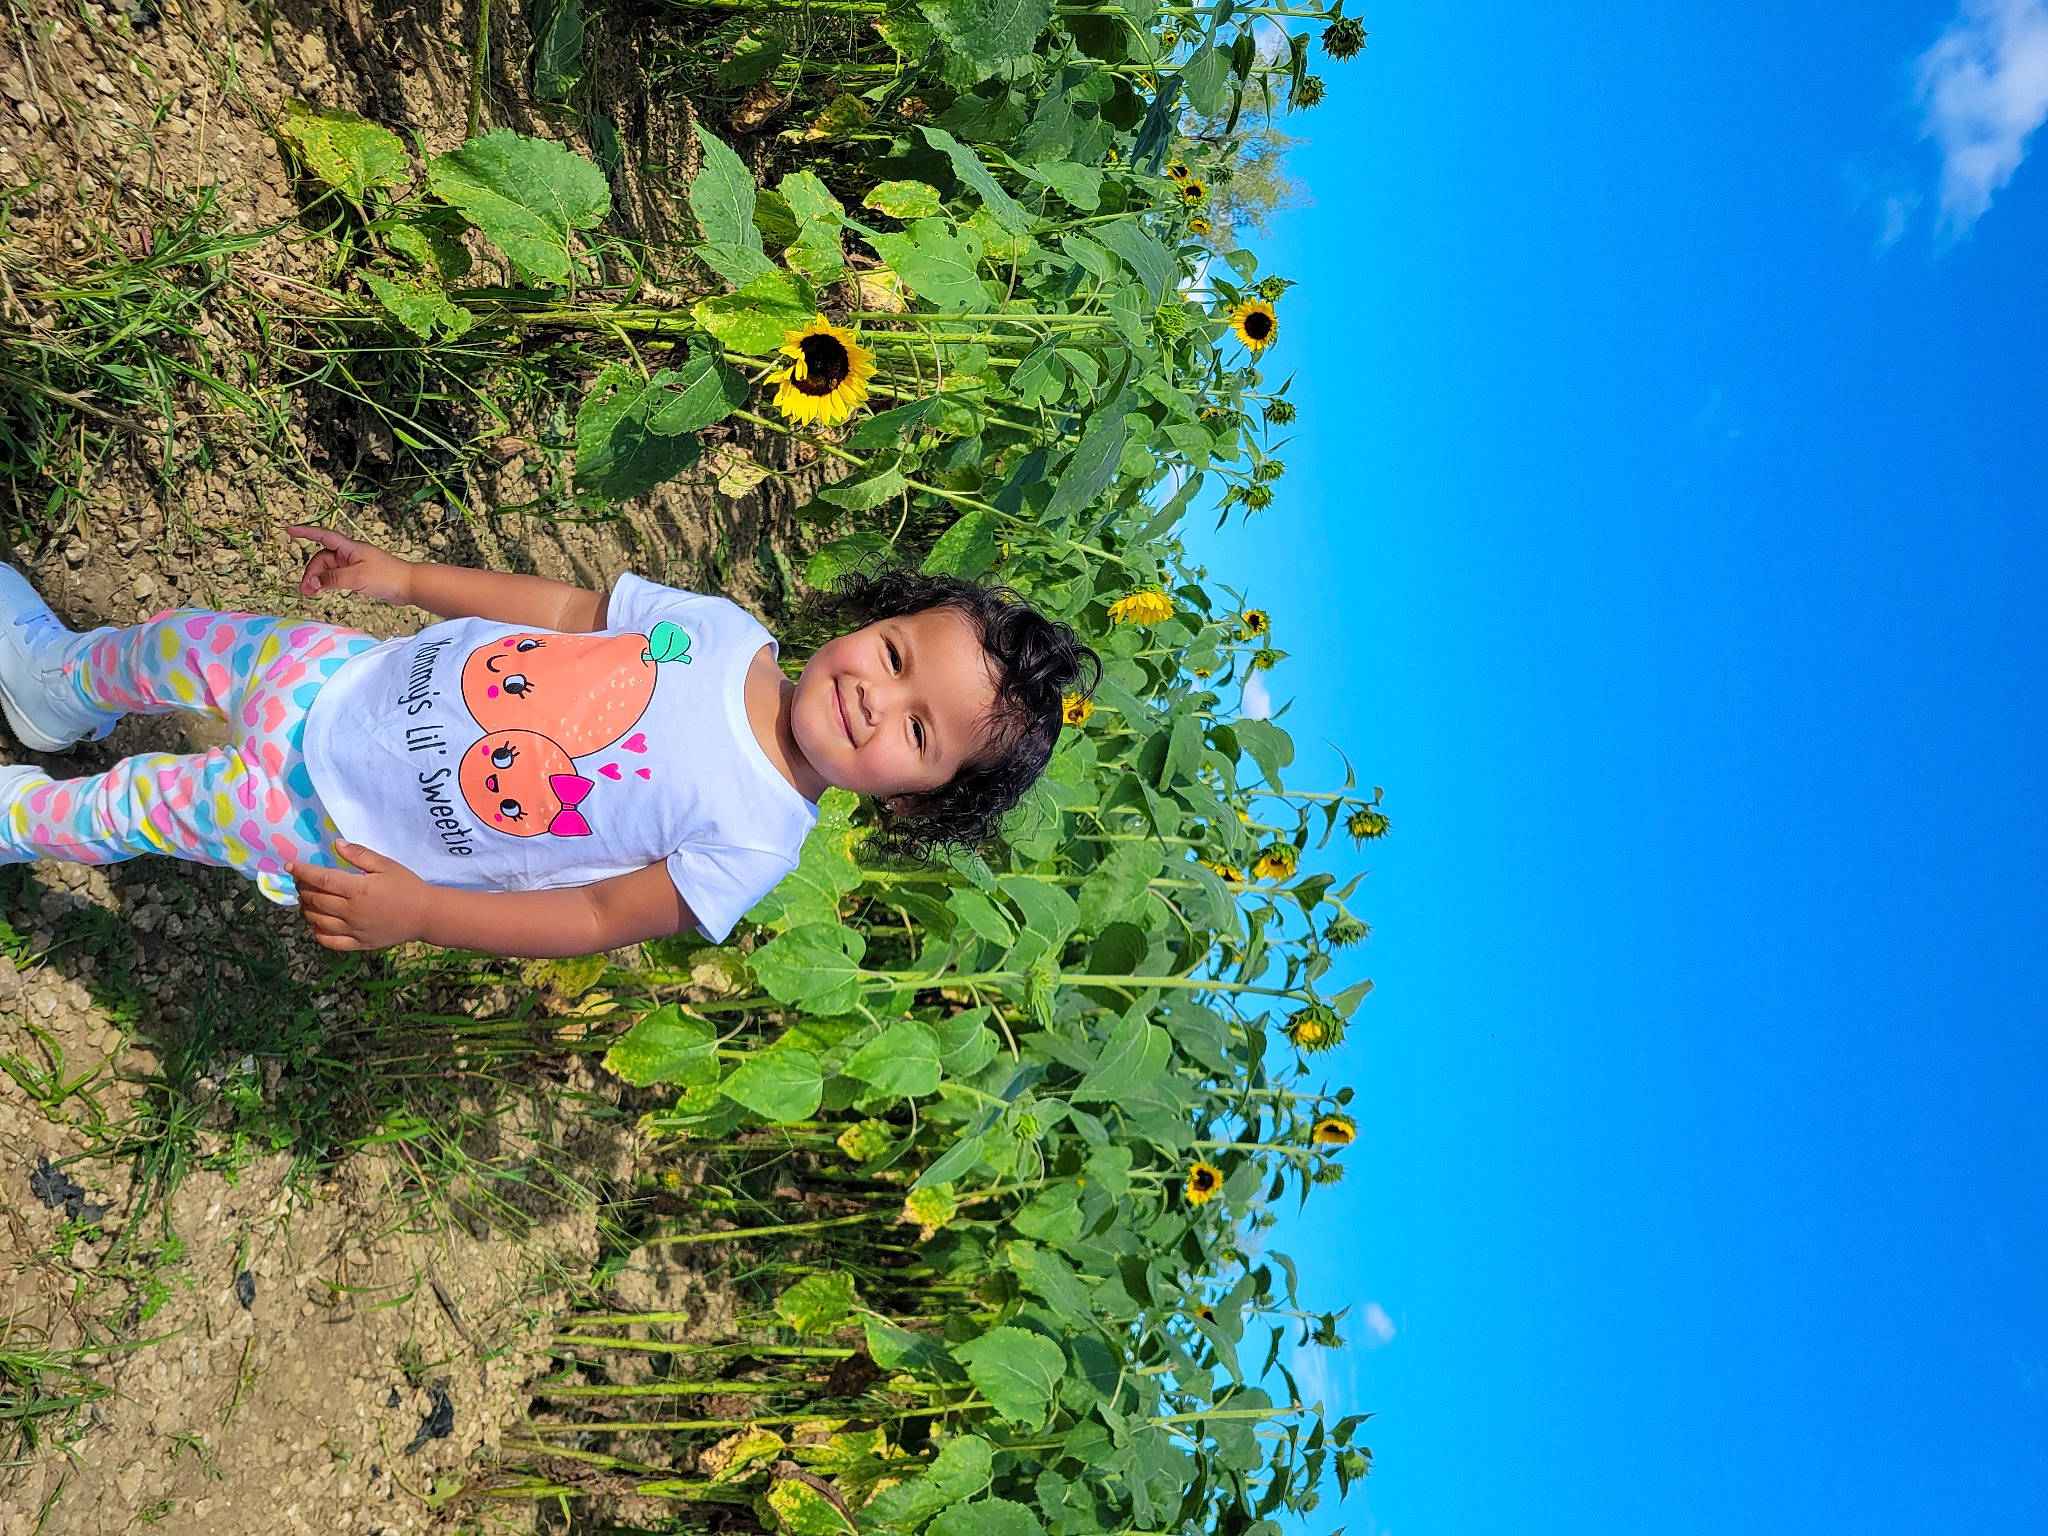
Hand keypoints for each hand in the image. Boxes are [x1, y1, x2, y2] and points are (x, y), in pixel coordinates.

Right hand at [289, 524, 416, 605]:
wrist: (410, 586)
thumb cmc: (386, 577)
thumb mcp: (357, 578)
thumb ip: (333, 579)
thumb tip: (312, 582)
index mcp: (349, 547)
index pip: (323, 536)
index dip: (306, 532)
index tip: (289, 530)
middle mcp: (350, 553)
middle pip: (322, 558)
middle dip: (311, 572)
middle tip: (305, 590)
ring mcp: (354, 564)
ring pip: (328, 569)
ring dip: (318, 579)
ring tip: (310, 593)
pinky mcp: (358, 575)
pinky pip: (337, 576)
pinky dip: (328, 582)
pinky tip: (323, 590)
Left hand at [289, 842, 432, 950]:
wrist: (426, 915)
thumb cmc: (407, 886)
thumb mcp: (386, 865)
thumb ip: (359, 855)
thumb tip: (336, 845)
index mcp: (357, 889)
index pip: (321, 879)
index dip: (302, 871)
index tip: (290, 865)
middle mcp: (350, 911)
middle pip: (315, 899)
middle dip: (303, 888)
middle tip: (301, 881)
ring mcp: (353, 930)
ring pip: (318, 920)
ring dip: (307, 908)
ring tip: (306, 899)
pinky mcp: (358, 943)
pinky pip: (330, 941)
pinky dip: (317, 933)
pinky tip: (316, 924)